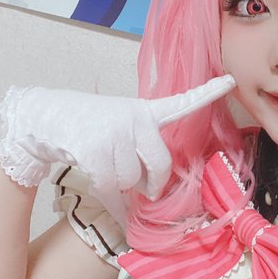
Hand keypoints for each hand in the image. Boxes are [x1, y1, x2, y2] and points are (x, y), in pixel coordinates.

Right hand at [0, 75, 234, 199]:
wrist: (46, 117)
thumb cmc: (86, 126)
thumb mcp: (118, 125)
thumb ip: (140, 148)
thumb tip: (150, 192)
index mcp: (143, 111)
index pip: (180, 102)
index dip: (207, 93)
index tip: (231, 81)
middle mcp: (133, 118)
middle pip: (160, 165)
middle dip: (152, 185)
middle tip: (146, 190)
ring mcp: (115, 132)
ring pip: (131, 180)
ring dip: (119, 186)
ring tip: (102, 166)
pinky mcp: (95, 150)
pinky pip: (110, 188)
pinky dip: (107, 198)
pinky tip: (98, 185)